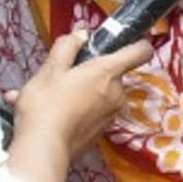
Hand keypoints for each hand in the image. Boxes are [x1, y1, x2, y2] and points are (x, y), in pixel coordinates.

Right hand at [12, 28, 152, 158]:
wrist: (43, 148)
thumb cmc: (45, 105)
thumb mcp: (49, 69)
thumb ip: (68, 47)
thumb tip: (81, 34)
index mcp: (107, 72)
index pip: (139, 51)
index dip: (135, 42)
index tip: (122, 41)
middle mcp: (117, 93)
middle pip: (112, 73)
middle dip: (91, 71)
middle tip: (65, 75)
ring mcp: (112, 114)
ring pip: (101, 94)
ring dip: (82, 91)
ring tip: (53, 96)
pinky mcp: (103, 131)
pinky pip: (95, 111)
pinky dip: (80, 108)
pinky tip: (56, 112)